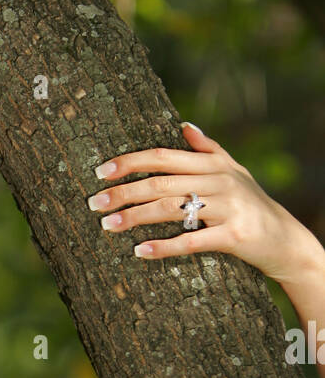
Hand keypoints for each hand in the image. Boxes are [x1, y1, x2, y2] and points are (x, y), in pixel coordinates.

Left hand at [87, 121, 305, 282]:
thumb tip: (183, 126)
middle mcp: (219, 180)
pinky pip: (191, 241)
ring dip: (134, 217)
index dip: (130, 162)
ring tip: (107, 226)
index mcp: (212, 164)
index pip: (163, 156)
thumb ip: (208, 149)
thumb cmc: (252, 204)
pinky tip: (139, 251)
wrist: (284, 239)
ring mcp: (227, 208)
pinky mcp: (233, 236)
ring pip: (171, 209)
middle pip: (160, 183)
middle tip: (93, 203)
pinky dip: (163, 247)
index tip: (100, 172)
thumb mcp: (234, 171)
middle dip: (123, 192)